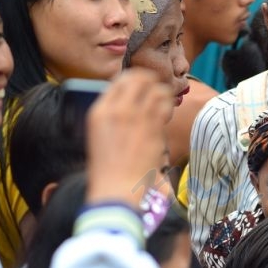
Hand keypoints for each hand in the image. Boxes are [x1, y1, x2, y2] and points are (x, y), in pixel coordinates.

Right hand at [86, 69, 172, 207]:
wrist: (117, 188)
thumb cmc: (108, 168)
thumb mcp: (99, 136)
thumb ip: (112, 116)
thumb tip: (128, 104)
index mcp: (99, 111)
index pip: (119, 81)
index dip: (134, 79)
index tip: (141, 85)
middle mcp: (118, 109)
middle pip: (139, 78)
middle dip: (151, 81)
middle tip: (156, 89)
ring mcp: (137, 117)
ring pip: (156, 89)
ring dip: (162, 92)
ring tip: (163, 100)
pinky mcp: (153, 128)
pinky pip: (165, 107)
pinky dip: (168, 106)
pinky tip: (167, 113)